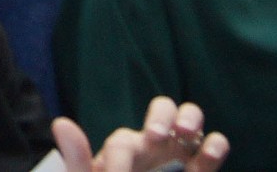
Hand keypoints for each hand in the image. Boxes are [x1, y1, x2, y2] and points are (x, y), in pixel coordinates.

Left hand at [58, 97, 227, 171]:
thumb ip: (78, 161)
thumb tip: (61, 122)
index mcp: (122, 153)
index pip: (123, 144)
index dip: (121, 162)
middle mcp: (152, 147)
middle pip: (162, 110)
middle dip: (161, 115)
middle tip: (155, 136)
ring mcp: (178, 156)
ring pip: (189, 118)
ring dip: (189, 117)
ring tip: (185, 133)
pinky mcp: (199, 170)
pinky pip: (212, 147)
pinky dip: (215, 144)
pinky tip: (209, 152)